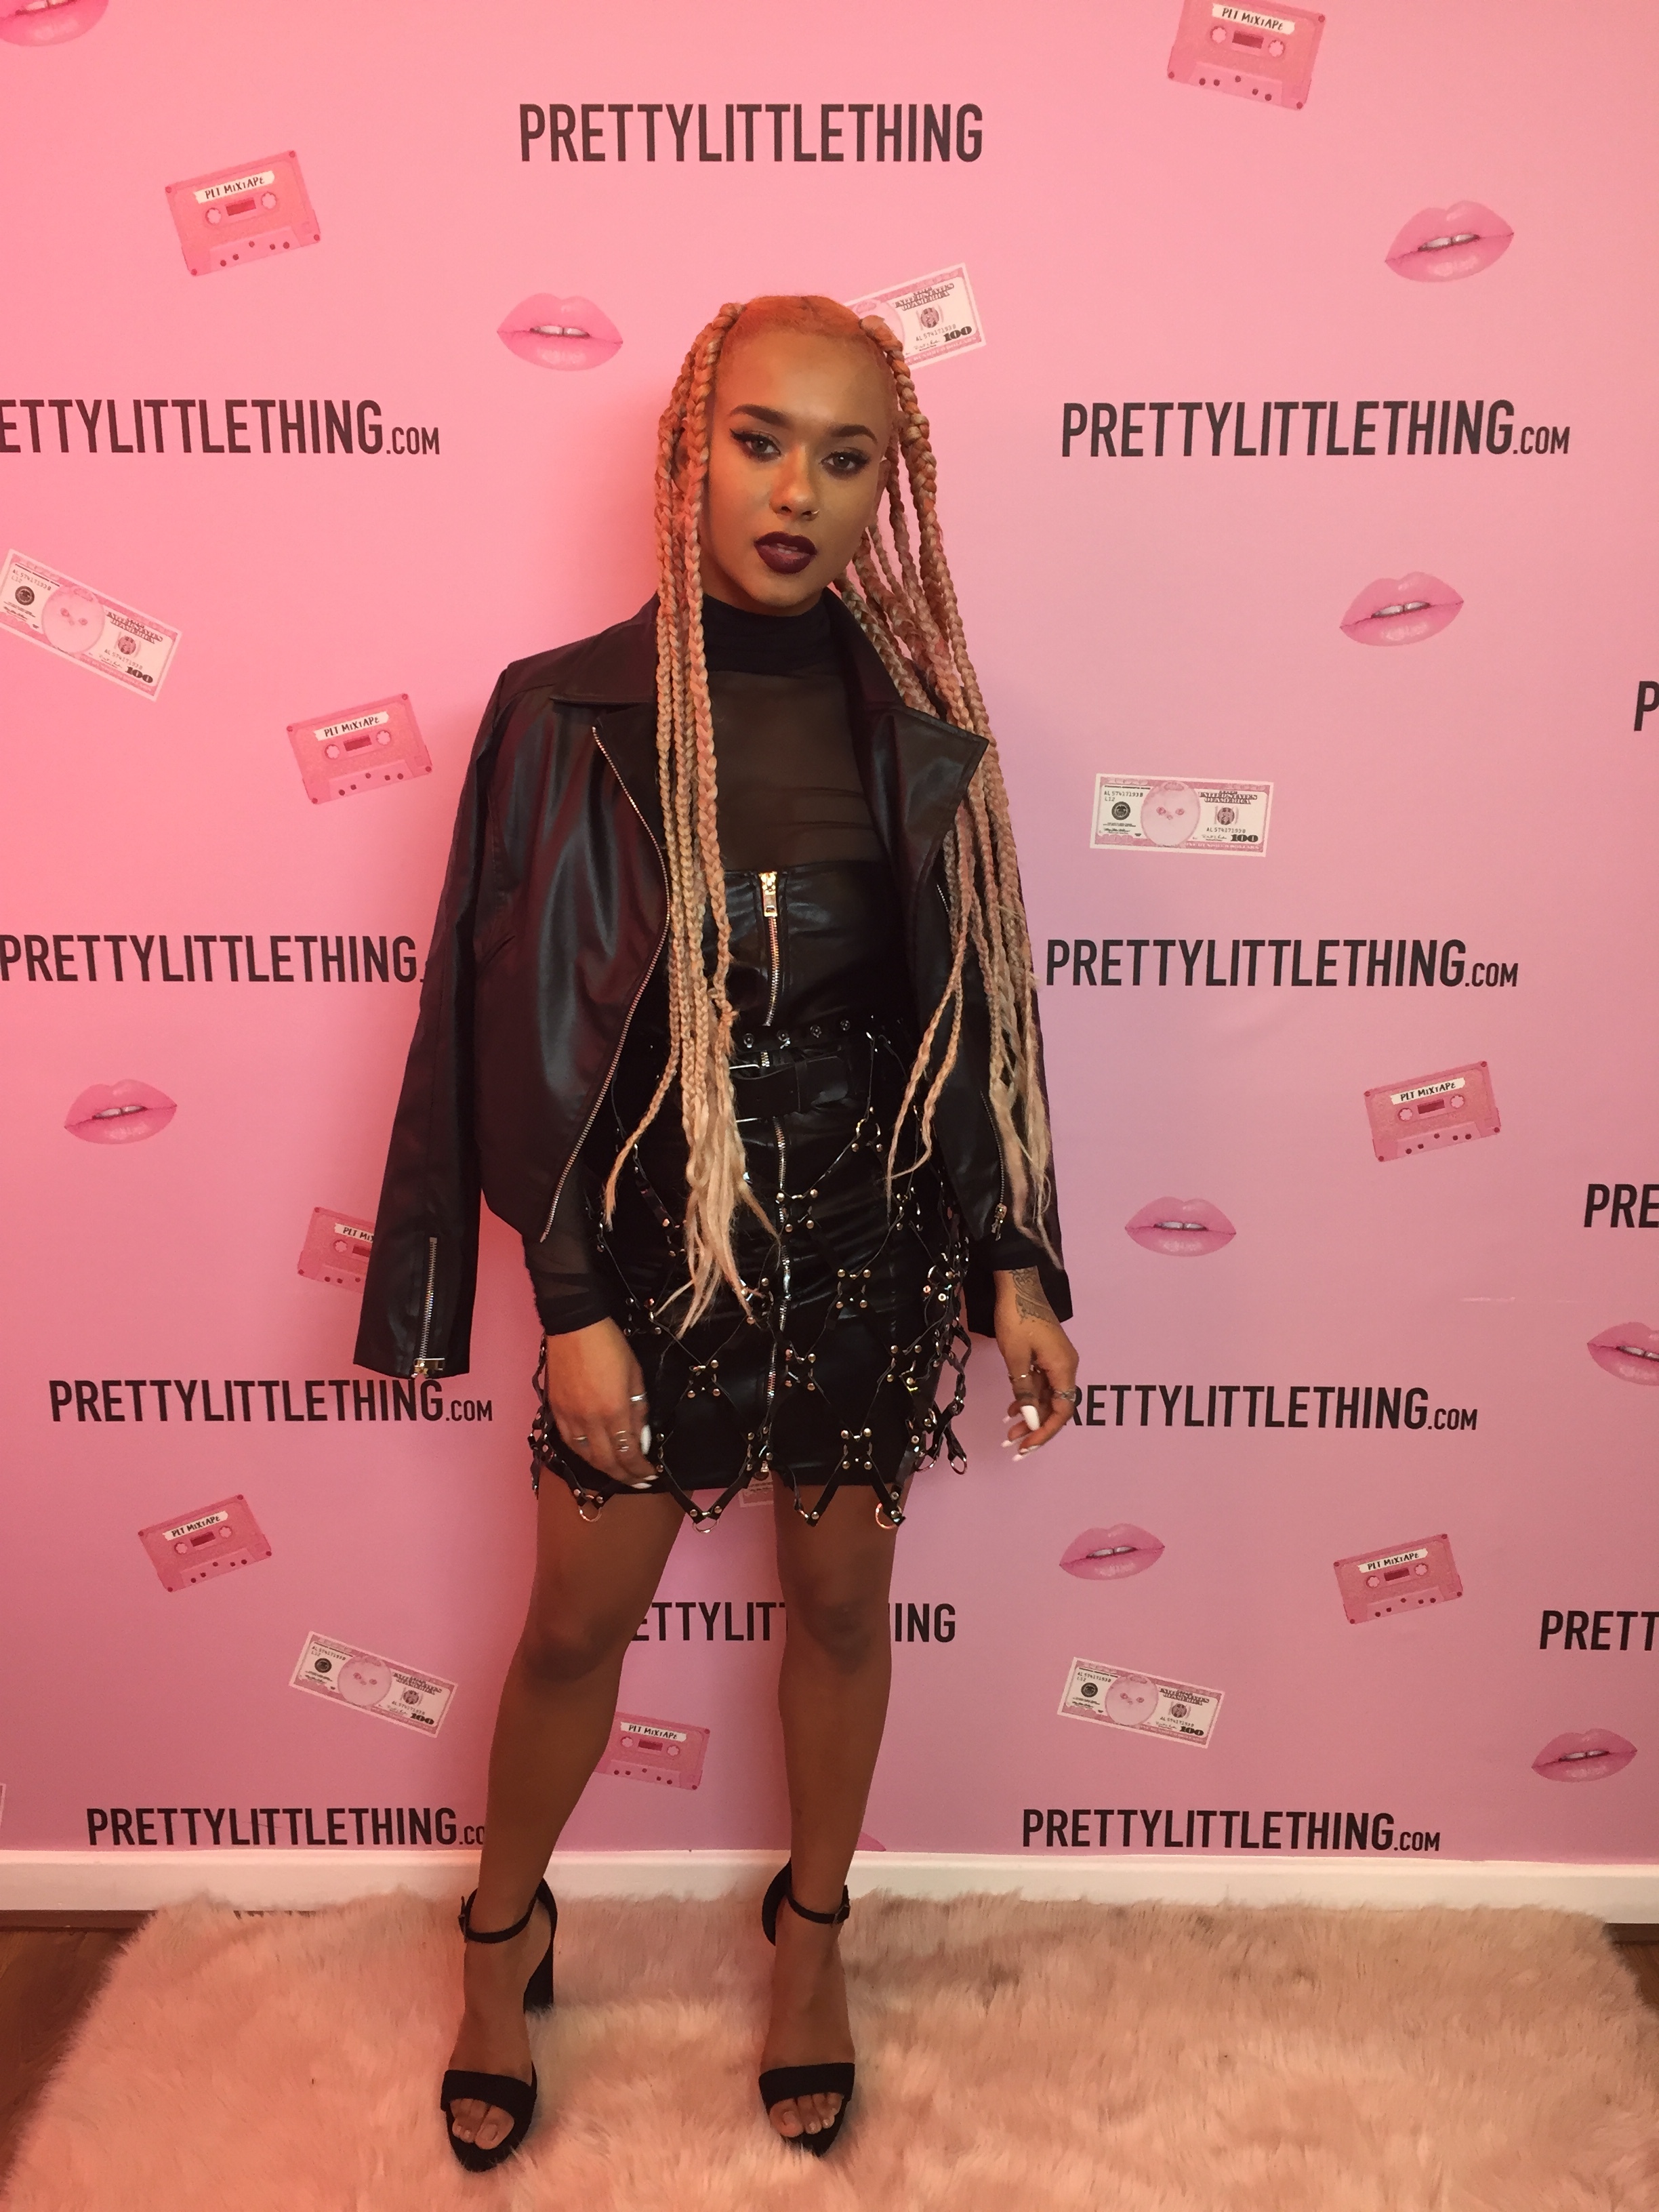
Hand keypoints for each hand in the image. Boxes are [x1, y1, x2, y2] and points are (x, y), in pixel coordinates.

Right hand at [541, 1321, 651, 1486]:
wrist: (574, 1326)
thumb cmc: (611, 1346)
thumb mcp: (635, 1375)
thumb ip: (638, 1409)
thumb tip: (641, 1437)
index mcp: (614, 1410)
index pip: (628, 1452)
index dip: (639, 1469)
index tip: (650, 1475)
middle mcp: (590, 1420)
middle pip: (606, 1461)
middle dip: (624, 1476)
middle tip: (637, 1482)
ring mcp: (570, 1417)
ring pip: (586, 1456)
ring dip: (603, 1469)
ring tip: (617, 1473)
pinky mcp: (556, 1410)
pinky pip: (570, 1442)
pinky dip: (583, 1454)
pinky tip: (593, 1456)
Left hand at [993, 1268, 1078, 1458]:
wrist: (1017, 1284)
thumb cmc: (1016, 1318)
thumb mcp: (1017, 1358)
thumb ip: (1026, 1391)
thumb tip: (1033, 1422)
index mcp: (1064, 1367)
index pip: (1063, 1410)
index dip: (1045, 1432)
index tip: (1026, 1446)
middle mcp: (1066, 1366)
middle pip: (1057, 1406)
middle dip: (1036, 1428)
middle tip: (1013, 1445)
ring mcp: (1056, 1360)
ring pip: (1047, 1397)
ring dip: (1030, 1415)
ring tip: (1008, 1433)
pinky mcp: (1046, 1355)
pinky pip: (1042, 1384)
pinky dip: (1028, 1398)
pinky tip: (1011, 1410)